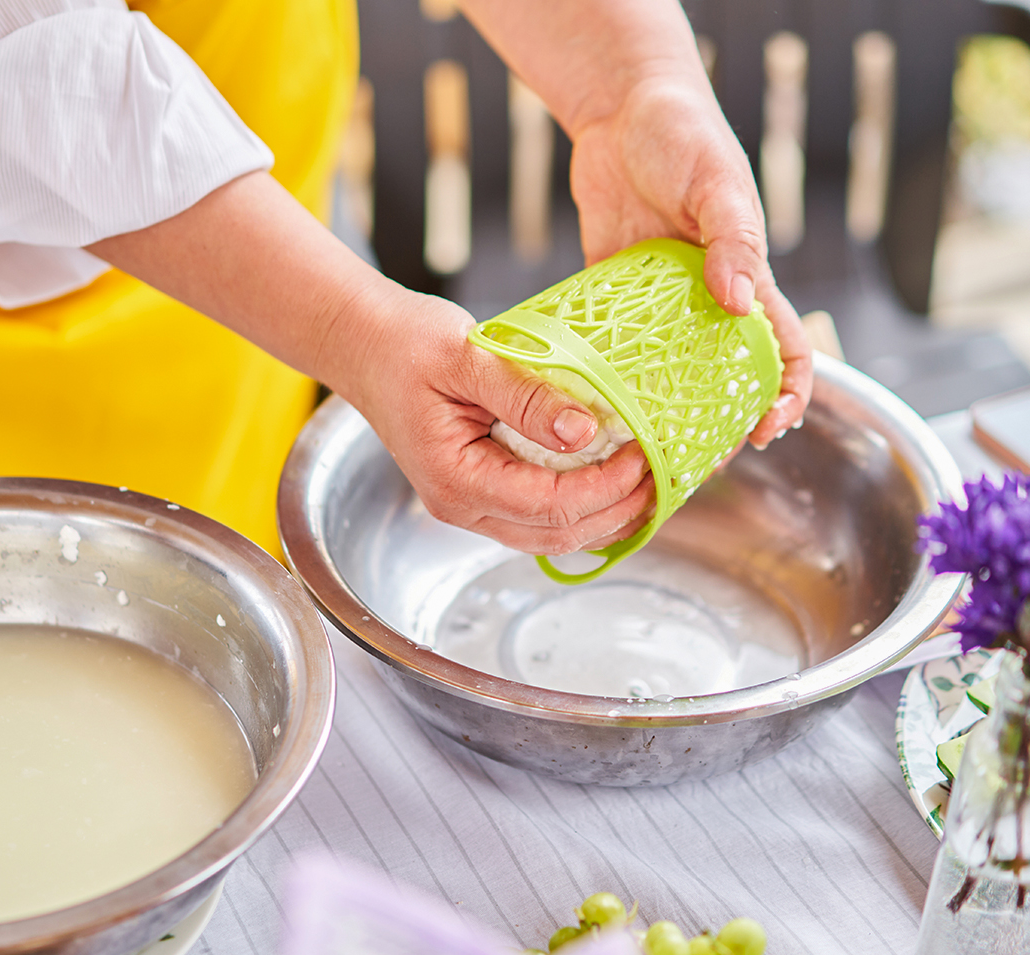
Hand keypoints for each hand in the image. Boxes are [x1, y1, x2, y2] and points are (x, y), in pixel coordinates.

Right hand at [91, 172, 652, 555]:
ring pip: (551, 535)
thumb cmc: (404, 343)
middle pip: (557, 534)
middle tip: (666, 474)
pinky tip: (614, 479)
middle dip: (618, 511)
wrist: (363, 343)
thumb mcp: (466, 356)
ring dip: (605, 516)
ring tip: (651, 482)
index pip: (549, 504)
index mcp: (456, 478)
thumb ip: (525, 395)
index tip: (647, 452)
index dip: (607, 486)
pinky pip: (540, 516)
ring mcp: (469, 504)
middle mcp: (461, 504)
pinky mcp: (479, 490)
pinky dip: (583, 505)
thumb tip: (588, 429)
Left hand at [567, 73, 811, 444]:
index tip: (770, 429)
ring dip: (664, 413)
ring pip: (671, 374)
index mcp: (747, 278)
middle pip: (727, 377)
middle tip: (696, 459)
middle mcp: (707, 299)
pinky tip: (592, 408)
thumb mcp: (717, 184)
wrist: (622, 112)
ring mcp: (660, 303)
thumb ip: (732, 241)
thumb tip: (738, 302)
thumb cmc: (681, 135)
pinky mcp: (616, 296)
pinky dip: (609, 377)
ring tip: (644, 450)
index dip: (789, 395)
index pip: (787, 350)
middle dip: (721, 423)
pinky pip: (614, 347)